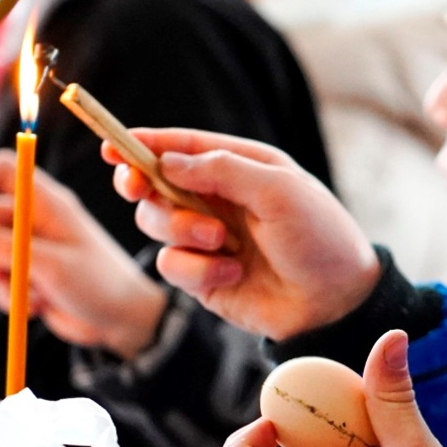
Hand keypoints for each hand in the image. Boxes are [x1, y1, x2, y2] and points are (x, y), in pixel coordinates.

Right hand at [0, 151, 167, 355]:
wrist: (121, 320)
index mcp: (47, 202)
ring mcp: (25, 245)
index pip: (0, 170)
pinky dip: (6, 295)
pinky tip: (37, 306)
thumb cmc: (100, 284)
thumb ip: (10, 250)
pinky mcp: (22, 271)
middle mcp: (32, 217)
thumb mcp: (54, 267)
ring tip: (29, 295)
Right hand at [109, 128, 378, 340]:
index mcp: (240, 167)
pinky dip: (197, 269)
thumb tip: (166, 161)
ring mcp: (208, 238)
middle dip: (142, 184)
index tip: (110, 142)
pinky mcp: (203, 276)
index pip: (182, 147)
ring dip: (180, 229)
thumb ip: (222, 170)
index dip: (143, 143)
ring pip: (155, 223)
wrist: (336, 303)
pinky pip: (171, 265)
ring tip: (221, 241)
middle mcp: (219, 199)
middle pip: (153, 182)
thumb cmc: (319, 237)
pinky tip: (233, 273)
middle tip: (138, 187)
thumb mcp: (278, 191)